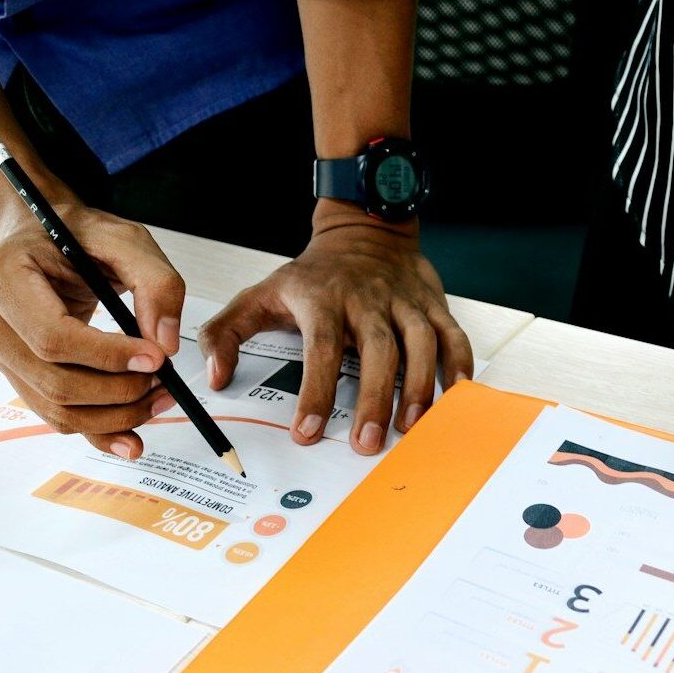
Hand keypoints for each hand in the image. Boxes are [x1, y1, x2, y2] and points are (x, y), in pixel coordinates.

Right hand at [0, 201, 185, 458]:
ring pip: (55, 407)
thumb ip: (157, 284)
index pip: (52, 335)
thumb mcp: (127, 240)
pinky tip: (131, 437)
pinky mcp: (15, 373)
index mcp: (4, 273)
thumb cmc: (80, 235)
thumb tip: (164, 344)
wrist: (41, 238)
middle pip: (54, 380)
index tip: (154, 359)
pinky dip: (97, 430)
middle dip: (117, 391)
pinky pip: (54, 415)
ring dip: (114, 415)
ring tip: (158, 398)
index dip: (107, 356)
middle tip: (164, 382)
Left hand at [198, 205, 472, 455]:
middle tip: (368, 443)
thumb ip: (226, 334)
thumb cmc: (312, 275)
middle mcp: (366, 299)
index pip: (319, 348)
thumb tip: (215, 377)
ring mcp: (403, 300)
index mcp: (322, 298)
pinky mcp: (431, 303)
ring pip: (420, 341)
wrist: (362, 229)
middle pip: (376, 349)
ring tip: (411, 427)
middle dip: (374, 398)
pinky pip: (452, 333)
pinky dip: (458, 364)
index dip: (315, 392)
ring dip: (418, 386)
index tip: (308, 431)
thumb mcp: (259, 295)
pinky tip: (455, 395)